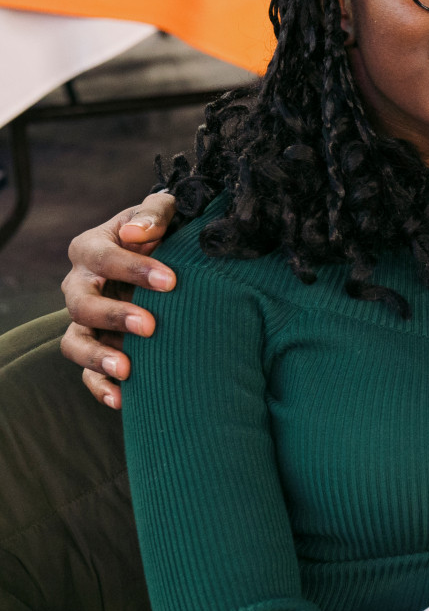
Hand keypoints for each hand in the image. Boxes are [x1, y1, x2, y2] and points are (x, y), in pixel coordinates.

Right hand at [59, 193, 177, 408]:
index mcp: (92, 248)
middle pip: (81, 303)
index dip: (132, 269)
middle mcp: (80, 284)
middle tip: (150, 326)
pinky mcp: (97, 346)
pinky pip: (87, 372)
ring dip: (98, 357)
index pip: (101, 257)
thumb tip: (137, 233)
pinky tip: (122, 399)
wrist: (172, 257)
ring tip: (128, 370)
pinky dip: (100, 386)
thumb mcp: (166, 210)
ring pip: (75, 342)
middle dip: (114, 315)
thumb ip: (154, 214)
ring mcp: (85, 319)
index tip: (171, 281)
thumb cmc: (166, 230)